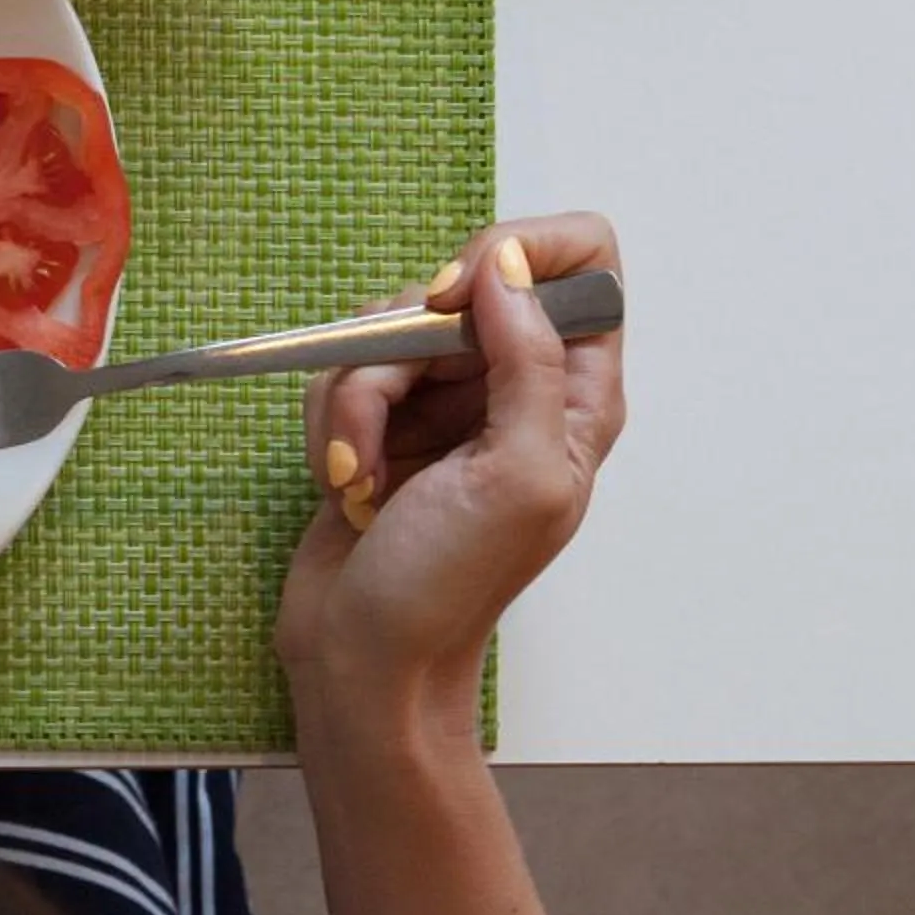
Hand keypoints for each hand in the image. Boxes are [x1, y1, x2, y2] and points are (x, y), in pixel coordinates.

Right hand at [275, 214, 626, 744]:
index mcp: (576, 394)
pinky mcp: (381, 421)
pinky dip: (330, 425)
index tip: (451, 300)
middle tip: (386, 426)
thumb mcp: (516, 475)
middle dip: (397, 352)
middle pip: (456, 288)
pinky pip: (340, 371)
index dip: (514, 254)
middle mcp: (515, 386)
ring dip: (354, 402)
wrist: (367, 659)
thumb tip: (507, 265)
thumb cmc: (448, 588)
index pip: (583, 259)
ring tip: (363, 480)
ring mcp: (445, 402)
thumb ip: (527, 361)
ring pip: (384, 330)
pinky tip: (346, 485)